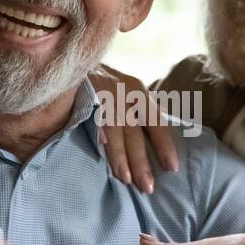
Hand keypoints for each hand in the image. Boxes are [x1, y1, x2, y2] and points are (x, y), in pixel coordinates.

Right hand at [89, 62, 178, 192]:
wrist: (72, 57)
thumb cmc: (104, 83)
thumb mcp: (126, 91)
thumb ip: (141, 113)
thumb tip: (161, 141)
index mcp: (138, 91)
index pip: (156, 122)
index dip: (164, 145)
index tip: (172, 168)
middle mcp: (123, 91)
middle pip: (135, 131)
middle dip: (141, 160)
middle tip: (148, 186)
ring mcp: (102, 93)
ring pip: (115, 129)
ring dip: (120, 155)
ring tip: (126, 178)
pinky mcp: (82, 95)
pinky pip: (91, 119)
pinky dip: (97, 134)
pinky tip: (101, 150)